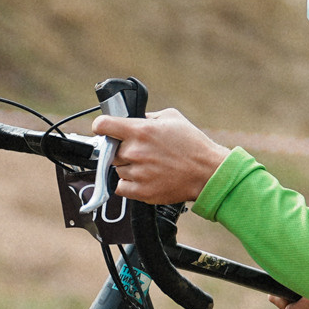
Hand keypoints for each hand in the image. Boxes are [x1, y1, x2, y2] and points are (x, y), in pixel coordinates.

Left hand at [93, 109, 229, 204]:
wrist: (207, 172)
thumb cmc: (192, 144)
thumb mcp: (172, 117)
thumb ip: (146, 117)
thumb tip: (130, 119)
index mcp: (141, 130)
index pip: (102, 125)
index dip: (101, 126)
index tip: (104, 130)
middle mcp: (135, 151)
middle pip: (110, 151)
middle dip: (121, 150)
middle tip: (140, 152)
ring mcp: (137, 173)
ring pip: (117, 169)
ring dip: (127, 167)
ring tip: (148, 166)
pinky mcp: (141, 191)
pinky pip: (121, 187)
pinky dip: (129, 183)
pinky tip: (144, 178)